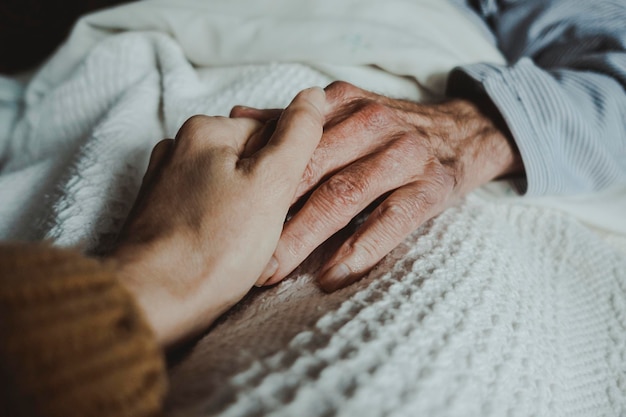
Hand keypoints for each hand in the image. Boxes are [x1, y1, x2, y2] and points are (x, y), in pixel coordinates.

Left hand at [107, 87, 325, 346]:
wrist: (153, 301)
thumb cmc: (214, 245)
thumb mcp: (271, 183)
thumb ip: (297, 134)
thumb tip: (312, 95)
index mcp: (205, 130)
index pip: (272, 131)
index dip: (296, 165)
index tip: (298, 198)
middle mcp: (178, 149)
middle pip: (249, 159)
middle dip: (269, 189)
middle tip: (275, 226)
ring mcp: (165, 183)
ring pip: (230, 187)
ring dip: (249, 209)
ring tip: (252, 242)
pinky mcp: (161, 216)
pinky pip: (208, 209)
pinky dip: (223, 224)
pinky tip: (228, 248)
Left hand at [231, 81, 522, 291]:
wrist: (465, 132)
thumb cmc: (390, 132)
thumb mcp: (344, 113)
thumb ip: (293, 121)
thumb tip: (238, 116)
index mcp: (343, 106)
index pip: (290, 142)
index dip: (254, 177)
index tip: (220, 212)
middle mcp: (372, 125)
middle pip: (311, 170)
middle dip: (270, 213)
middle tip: (236, 252)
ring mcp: (404, 155)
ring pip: (344, 196)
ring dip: (304, 236)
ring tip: (271, 272)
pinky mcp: (431, 188)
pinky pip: (391, 222)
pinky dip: (359, 251)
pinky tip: (330, 277)